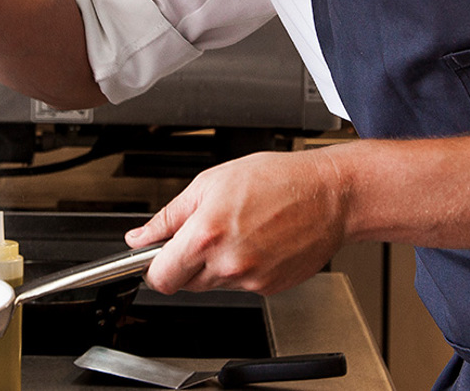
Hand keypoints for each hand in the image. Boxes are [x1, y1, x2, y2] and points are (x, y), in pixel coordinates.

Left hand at [125, 150, 349, 295]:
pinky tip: (258, 241)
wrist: (328, 195)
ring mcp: (250, 280)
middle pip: (184, 283)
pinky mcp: (269, 288)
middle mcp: (227, 263)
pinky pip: (241, 284)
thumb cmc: (277, 180)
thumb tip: (140, 237)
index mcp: (206, 235)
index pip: (160, 277)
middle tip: (206, 232)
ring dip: (216, 264)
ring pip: (213, 284)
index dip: (153, 268)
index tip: (156, 258)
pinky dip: (242, 267)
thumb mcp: (210, 183)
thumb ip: (169, 215)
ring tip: (239, 230)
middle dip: (186, 262)